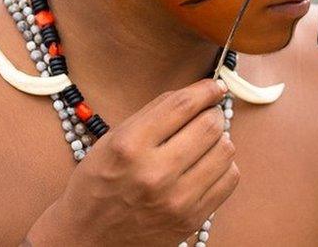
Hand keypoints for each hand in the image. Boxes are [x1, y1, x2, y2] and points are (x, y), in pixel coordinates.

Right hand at [26, 79, 237, 245]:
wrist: (88, 239)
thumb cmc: (98, 184)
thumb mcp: (111, 140)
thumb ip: (152, 114)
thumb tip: (195, 93)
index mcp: (129, 146)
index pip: (183, 105)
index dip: (205, 90)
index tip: (214, 86)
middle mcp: (154, 172)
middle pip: (210, 124)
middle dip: (212, 114)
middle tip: (206, 116)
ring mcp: (176, 199)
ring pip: (225, 149)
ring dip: (219, 139)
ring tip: (205, 143)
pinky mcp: (191, 219)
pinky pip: (230, 178)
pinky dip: (223, 166)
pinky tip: (207, 165)